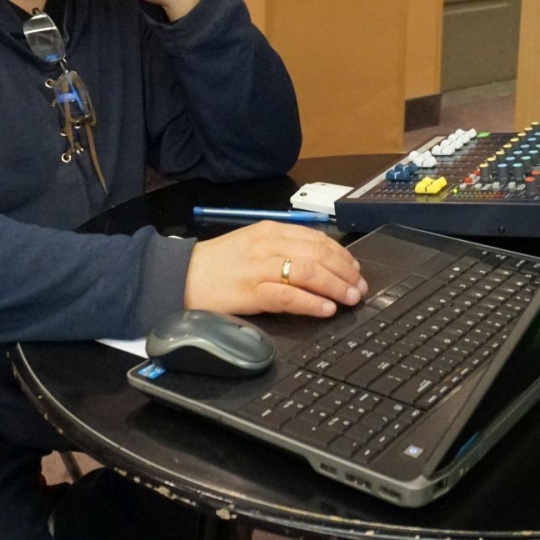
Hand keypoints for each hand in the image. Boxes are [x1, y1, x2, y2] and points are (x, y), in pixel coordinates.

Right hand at [183, 221, 368, 318]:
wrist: (180, 276)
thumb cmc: (217, 264)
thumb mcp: (252, 245)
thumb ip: (282, 249)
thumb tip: (318, 263)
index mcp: (270, 230)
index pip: (317, 238)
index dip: (342, 255)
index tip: (355, 269)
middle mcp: (268, 245)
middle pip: (319, 254)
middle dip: (345, 272)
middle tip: (359, 287)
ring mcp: (260, 268)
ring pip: (309, 272)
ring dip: (335, 286)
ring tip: (350, 298)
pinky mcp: (251, 291)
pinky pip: (289, 296)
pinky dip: (311, 302)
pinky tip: (326, 309)